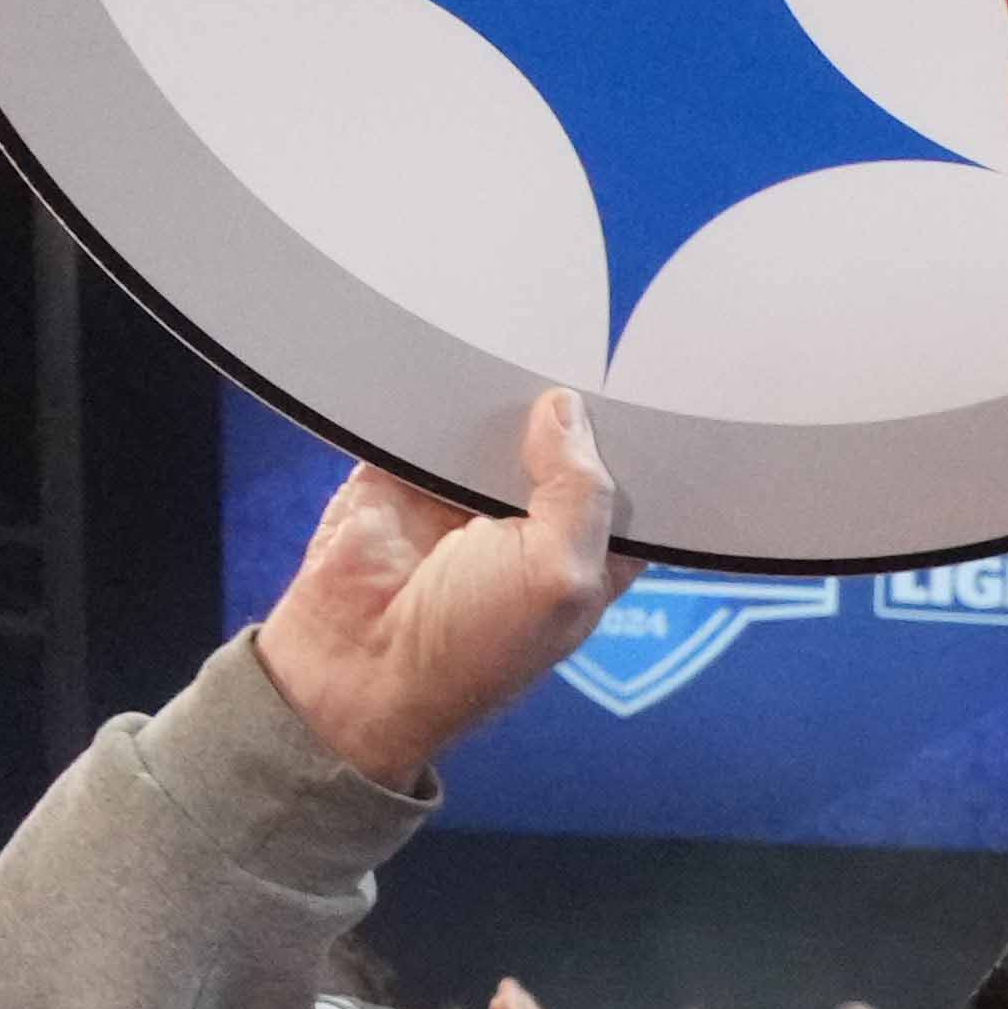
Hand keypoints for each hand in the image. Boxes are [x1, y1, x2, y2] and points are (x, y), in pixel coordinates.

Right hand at [255, 383, 621, 791]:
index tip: (650, 384)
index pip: (630, 483)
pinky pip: (426, 414)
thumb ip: (580, 490)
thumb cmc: (472, 648)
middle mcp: (532, 519)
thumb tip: (562, 407)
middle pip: (566, 439)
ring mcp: (465, 491)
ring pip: (497, 417)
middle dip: (571, 398)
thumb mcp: (558, 576)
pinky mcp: (404, 468)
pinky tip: (457, 355)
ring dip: (501, 389)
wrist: (356, 668)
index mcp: (588, 553)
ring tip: (522, 340)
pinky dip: (436, 388)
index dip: (638, 439)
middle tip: (583, 346)